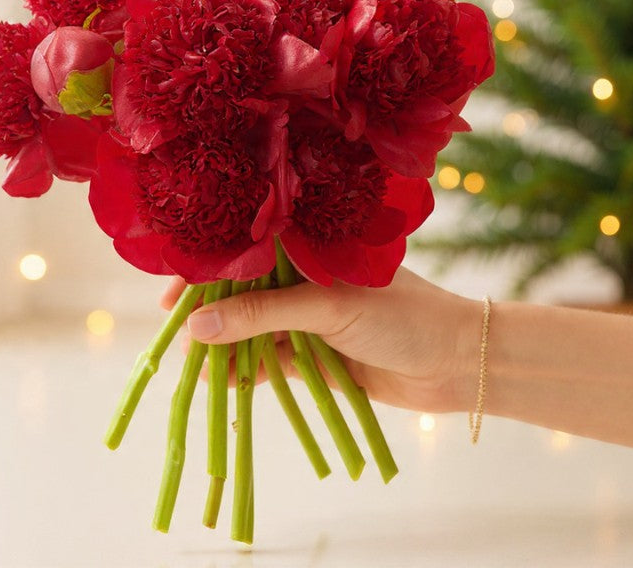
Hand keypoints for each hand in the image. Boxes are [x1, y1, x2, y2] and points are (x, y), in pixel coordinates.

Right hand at [160, 268, 480, 413]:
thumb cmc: (403, 316)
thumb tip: (198, 326)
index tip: (173, 294)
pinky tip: (220, 382)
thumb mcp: (329, 307)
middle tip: (177, 335)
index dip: (208, 270)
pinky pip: (271, 362)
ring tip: (191, 364)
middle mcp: (305, 280)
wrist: (458, 364)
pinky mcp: (316, 355)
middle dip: (210, 313)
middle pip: (244, 293)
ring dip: (225, 346)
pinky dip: (246, 372)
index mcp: (311, 250)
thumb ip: (264, 314)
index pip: (247, 251)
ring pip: (254, 330)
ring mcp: (309, 319)